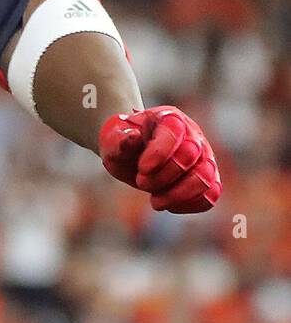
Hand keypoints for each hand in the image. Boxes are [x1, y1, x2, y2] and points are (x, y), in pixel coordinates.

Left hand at [98, 106, 221, 213]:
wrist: (132, 154)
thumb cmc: (123, 144)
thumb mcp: (112, 140)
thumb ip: (119, 140)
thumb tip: (132, 137)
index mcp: (169, 118)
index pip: (173, 132)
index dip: (159, 153)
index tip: (142, 169)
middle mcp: (192, 135)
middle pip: (190, 155)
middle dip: (163, 176)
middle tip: (140, 182)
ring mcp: (204, 157)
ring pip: (206, 177)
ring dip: (178, 195)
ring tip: (155, 202)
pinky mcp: (208, 178)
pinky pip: (211, 194)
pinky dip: (190, 204)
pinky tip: (168, 204)